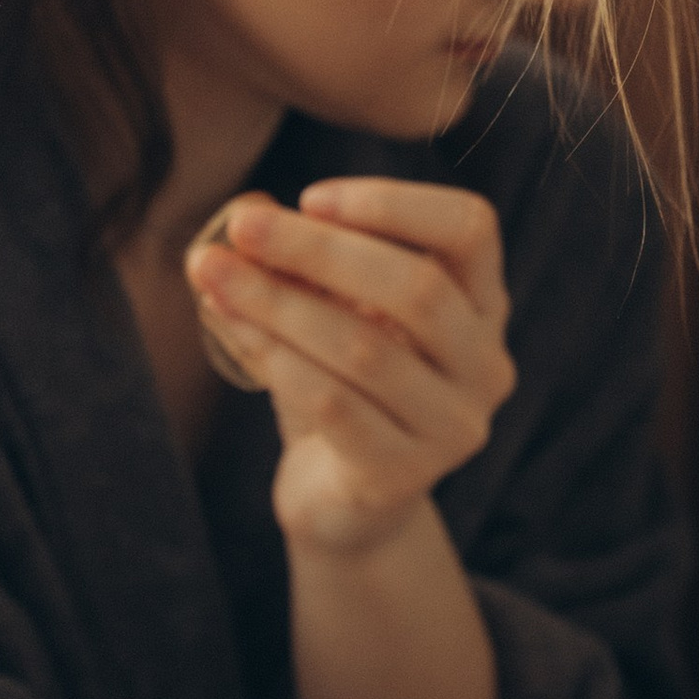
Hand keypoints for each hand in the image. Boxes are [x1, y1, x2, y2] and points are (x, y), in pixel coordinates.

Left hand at [188, 179, 515, 555]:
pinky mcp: (404, 476)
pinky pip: (334, 406)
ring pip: (366, 349)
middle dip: (318, 249)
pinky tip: (228, 325)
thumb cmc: (341, 385)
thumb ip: (300, 261)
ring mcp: (453, 427)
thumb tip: (248, 214)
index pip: (470, 230)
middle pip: (417, 288)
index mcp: (483, 305)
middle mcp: (486, 365)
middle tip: (241, 225)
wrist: (343, 501)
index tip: (310, 197)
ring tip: (212, 272)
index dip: (394, 204)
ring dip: (279, 302)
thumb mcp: (330, 311)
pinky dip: (274, 357)